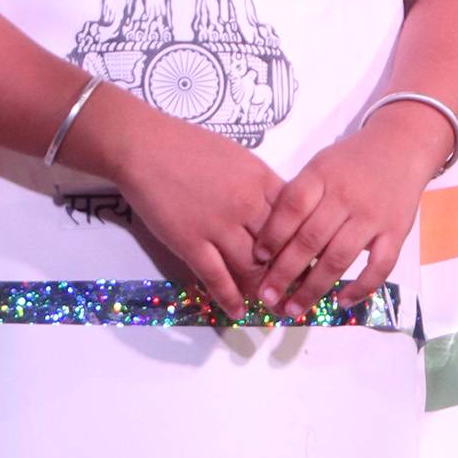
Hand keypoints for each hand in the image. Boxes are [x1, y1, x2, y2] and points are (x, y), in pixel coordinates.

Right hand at [85, 89, 284, 317]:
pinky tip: (238, 311)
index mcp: (262, 182)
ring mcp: (218, 226)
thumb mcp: (239, 158)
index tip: (312, 264)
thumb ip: (261, 186)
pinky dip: (230, 298)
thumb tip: (277, 210)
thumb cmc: (190, 146)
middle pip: (279, 250)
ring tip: (271, 306)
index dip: (305, 246)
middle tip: (297, 293)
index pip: (296, 222)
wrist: (144, 146)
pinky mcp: (190, 243)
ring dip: (263, 291)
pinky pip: (216, 278)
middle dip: (290, 275)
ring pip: (252, 269)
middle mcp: (247, 206)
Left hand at [251, 105, 452, 313]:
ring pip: (339, 258)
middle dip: (284, 272)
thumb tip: (267, 241)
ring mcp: (372, 216)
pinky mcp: (396, 232)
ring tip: (293, 309)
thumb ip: (298, 197)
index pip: (292, 208)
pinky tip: (341, 302)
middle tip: (266, 296)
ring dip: (313, 288)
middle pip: (310, 239)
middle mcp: (346, 196)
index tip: (256, 258)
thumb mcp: (319, 166)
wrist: (401, 146)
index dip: (272, 235)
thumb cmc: (351, 161)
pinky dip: (360, 287)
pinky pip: (379, 266)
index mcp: (321, 175)